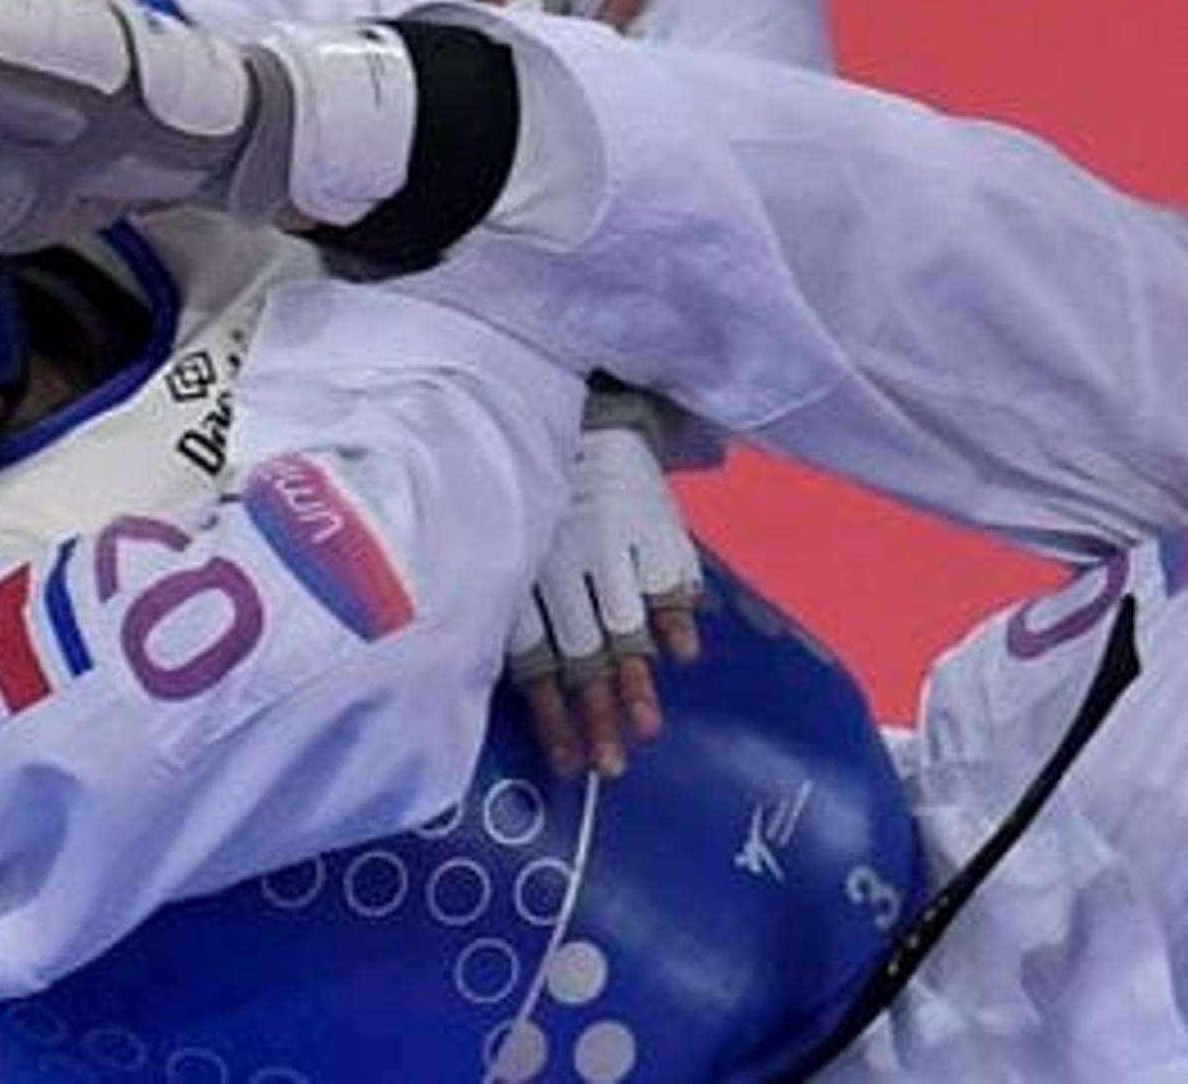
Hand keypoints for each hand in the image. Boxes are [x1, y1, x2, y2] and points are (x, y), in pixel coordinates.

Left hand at [509, 406, 705, 778]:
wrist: (592, 420)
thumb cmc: (547, 503)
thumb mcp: (519, 549)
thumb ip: (518, 617)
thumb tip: (504, 692)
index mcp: (526, 575)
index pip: (535, 658)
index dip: (552, 714)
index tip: (568, 763)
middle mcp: (565, 565)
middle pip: (582, 653)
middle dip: (596, 713)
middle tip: (611, 767)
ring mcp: (613, 544)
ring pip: (624, 624)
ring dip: (636, 680)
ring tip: (647, 729)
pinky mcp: (656, 525)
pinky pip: (669, 577)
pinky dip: (676, 616)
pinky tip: (683, 656)